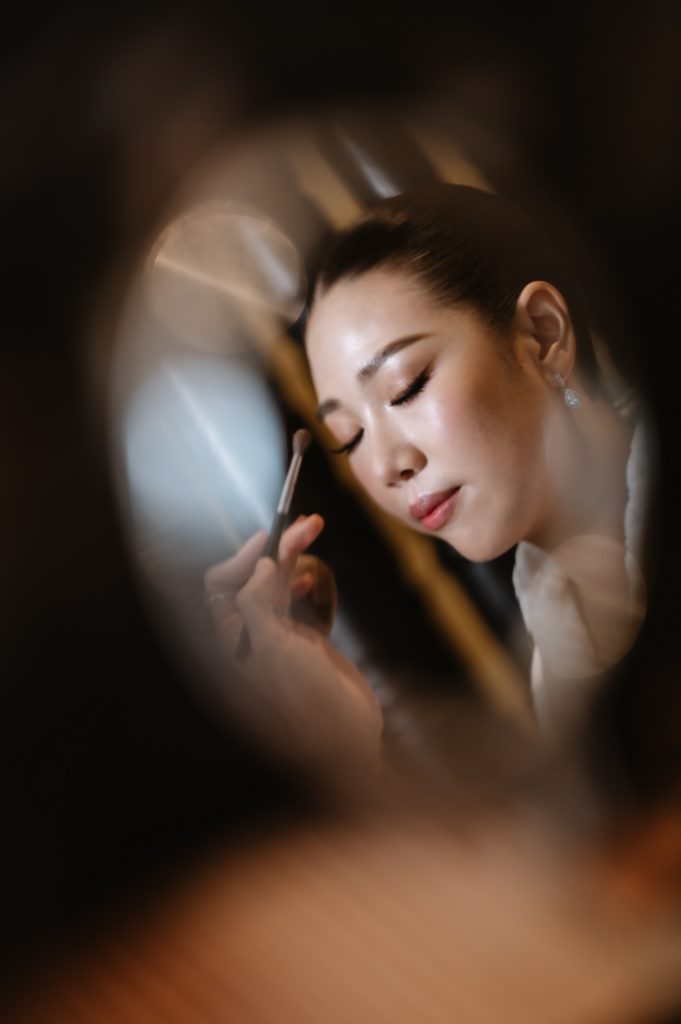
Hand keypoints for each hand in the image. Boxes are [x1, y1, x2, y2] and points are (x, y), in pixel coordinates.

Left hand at [204, 516, 382, 780]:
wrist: (346, 735)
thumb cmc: (306, 699)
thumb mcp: (275, 648)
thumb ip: (260, 603)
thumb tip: (261, 562)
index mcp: (231, 638)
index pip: (221, 584)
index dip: (244, 557)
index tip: (271, 539)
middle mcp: (250, 634)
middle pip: (254, 577)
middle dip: (276, 549)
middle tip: (306, 525)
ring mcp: (279, 635)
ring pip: (280, 583)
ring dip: (295, 558)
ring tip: (315, 531)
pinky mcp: (305, 639)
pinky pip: (300, 598)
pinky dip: (307, 581)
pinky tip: (313, 578)